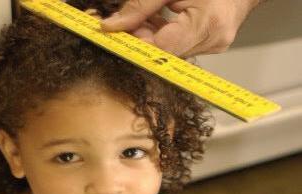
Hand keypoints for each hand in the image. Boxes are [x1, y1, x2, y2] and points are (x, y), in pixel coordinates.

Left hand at [101, 0, 260, 57]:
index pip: (163, 48)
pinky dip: (164, 35)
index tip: (116, 40)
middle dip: (141, 39)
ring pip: (170, 51)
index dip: (136, 46)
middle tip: (124, 25)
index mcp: (208, 23)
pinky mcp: (211, 44)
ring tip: (142, 18)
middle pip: (165, 53)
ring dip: (151, 37)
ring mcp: (214, 45)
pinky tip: (155, 21)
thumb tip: (112, 25)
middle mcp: (214, 40)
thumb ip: (141, 6)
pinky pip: (180, 46)